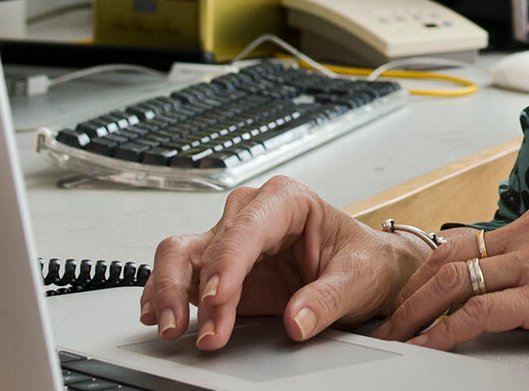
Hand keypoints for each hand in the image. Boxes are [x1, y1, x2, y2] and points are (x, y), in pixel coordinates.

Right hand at [138, 175, 427, 350]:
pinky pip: (182, 279)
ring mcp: (231, 242)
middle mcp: (251, 214)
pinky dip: (166, 297)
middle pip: (204, 243)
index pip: (247, 229)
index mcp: (286, 200)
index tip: (219, 296)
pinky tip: (160, 317)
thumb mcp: (358, 278)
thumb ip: (327, 299)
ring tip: (171, 327)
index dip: (227, 263)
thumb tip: (297, 320)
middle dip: (189, 286)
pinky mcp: (220, 272)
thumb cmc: (363, 260)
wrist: (368, 271)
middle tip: (193, 325)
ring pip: (180, 257)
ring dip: (169, 292)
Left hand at [379, 203, 528, 351]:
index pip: (464, 240)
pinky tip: (432, 347)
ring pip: (454, 279)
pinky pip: (479, 311)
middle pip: (447, 256)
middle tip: (387, 321)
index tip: (407, 296)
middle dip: (408, 292)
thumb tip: (504, 296)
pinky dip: (446, 331)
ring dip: (416, 313)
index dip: (426, 270)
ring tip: (397, 338)